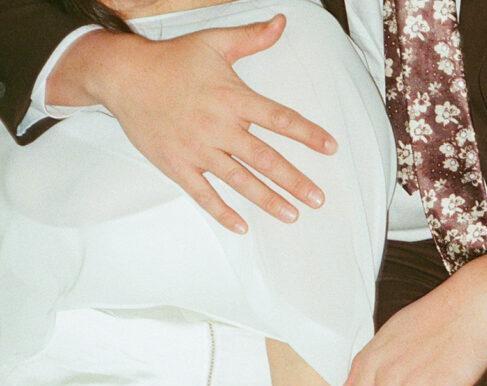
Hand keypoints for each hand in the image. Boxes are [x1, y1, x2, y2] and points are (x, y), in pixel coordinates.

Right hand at [48, 17, 336, 232]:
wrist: (122, 76)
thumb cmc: (172, 60)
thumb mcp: (213, 43)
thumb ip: (251, 38)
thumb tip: (282, 23)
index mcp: (231, 98)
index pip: (278, 118)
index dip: (307, 133)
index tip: (331, 148)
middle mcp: (218, 127)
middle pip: (265, 158)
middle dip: (294, 180)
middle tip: (319, 199)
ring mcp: (197, 149)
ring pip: (240, 180)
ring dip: (268, 200)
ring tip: (293, 215)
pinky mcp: (177, 165)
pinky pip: (203, 194)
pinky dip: (222, 212)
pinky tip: (242, 227)